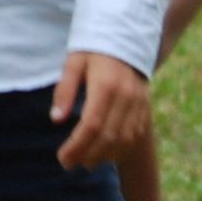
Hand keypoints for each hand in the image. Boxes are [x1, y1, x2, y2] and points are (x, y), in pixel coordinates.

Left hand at [50, 50, 152, 167]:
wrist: (126, 36)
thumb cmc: (93, 49)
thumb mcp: (73, 62)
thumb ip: (65, 90)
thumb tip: (56, 119)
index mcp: (106, 86)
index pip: (91, 126)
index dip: (77, 146)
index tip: (62, 157)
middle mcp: (126, 97)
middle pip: (108, 137)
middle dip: (88, 155)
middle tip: (69, 164)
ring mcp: (139, 104)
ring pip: (124, 140)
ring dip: (104, 156)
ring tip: (85, 162)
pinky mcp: (145, 107)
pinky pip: (135, 135)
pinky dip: (120, 149)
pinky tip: (105, 154)